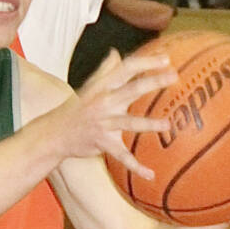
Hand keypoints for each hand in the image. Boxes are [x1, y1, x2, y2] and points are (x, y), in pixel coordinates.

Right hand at [52, 50, 176, 179]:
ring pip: (128, 123)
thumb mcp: (89, 87)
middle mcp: (104, 102)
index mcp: (103, 86)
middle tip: (174, 76)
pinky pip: (121, 156)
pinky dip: (136, 167)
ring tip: (168, 125)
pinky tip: (151, 175)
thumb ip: (105, 70)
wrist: (55, 133)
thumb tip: (116, 53)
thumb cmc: (78, 108)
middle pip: (131, 89)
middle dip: (153, 82)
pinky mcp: (102, 143)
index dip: (146, 62)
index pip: (126, 68)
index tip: (167, 58)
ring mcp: (103, 123)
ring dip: (148, 124)